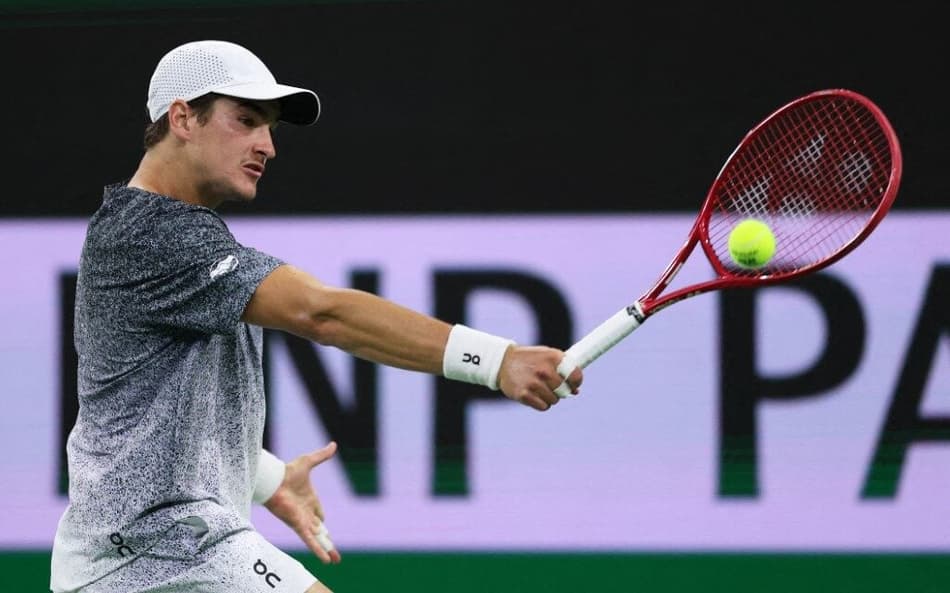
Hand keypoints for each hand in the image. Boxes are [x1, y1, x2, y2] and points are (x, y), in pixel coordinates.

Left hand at [264, 442, 341, 563]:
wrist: (273, 480)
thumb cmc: (288, 471)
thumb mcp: (308, 462)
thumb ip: (322, 456)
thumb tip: (334, 444)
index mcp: (310, 499)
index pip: (319, 513)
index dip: (322, 518)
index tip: (324, 525)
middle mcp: (307, 512)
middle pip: (320, 529)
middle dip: (327, 540)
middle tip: (335, 551)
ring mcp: (303, 520)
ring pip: (318, 538)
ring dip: (326, 549)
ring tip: (335, 561)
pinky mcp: (299, 525)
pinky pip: (310, 540)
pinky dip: (318, 550)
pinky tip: (326, 560)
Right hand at [497, 346, 582, 410]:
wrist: (503, 362)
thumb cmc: (530, 359)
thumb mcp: (547, 356)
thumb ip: (562, 370)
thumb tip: (576, 392)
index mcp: (553, 357)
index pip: (575, 376)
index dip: (576, 382)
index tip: (573, 385)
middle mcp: (544, 370)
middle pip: (564, 391)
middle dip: (560, 391)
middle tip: (551, 386)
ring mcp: (534, 383)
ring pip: (554, 400)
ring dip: (549, 397)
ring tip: (539, 388)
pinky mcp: (524, 395)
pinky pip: (543, 407)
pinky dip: (541, 403)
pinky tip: (534, 394)